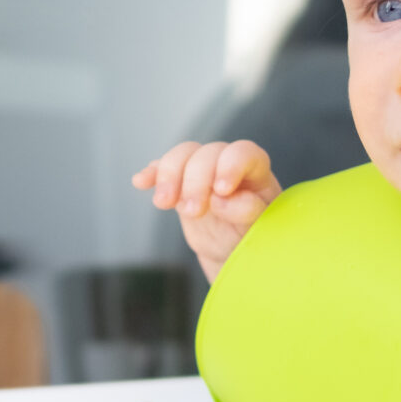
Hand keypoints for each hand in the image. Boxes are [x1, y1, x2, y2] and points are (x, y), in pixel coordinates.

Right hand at [133, 140, 280, 281]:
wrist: (232, 248)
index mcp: (254, 168)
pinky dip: (152, 174)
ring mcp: (201, 169)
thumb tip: (222, 199)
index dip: (230, 166)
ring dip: (169, 176)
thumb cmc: (252, 234)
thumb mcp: (259, 226)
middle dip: (195, 181)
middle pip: (206, 154)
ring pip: (182, 155)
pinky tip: (141, 182)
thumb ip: (248, 210)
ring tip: (163, 204)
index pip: (242, 152)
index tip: (221, 190)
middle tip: (192, 211)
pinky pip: (162, 169)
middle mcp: (226, 162)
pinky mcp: (180, 182)